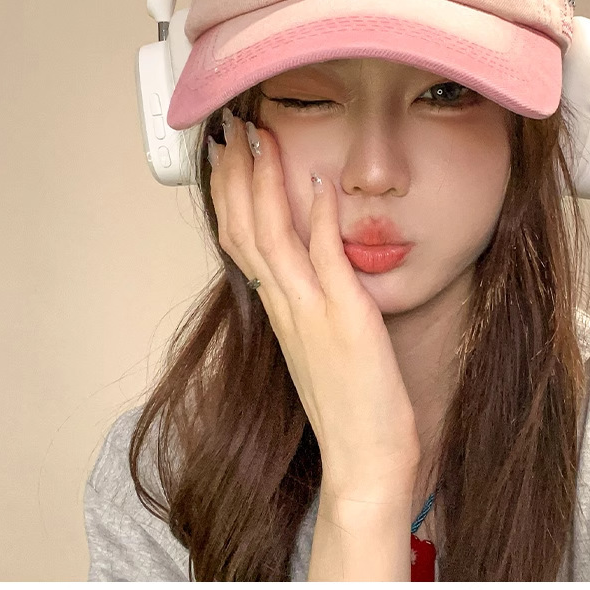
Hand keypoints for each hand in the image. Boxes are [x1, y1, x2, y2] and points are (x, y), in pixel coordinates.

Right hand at [208, 112, 420, 503]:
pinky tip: (317, 182)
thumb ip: (310, 300)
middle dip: (235, 174)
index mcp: (278, 310)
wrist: (363, 460)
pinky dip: (317, 217)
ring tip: (257, 138)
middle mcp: (285, 305)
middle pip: (245, 228)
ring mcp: (311, 310)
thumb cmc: (348, 405)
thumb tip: (312, 260)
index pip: (240, 240)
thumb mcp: (319, 344)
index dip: (230, 194)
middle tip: (230, 129)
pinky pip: (324, 258)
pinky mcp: (345, 317)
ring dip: (263, 182)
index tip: (227, 155)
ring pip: (271, 235)